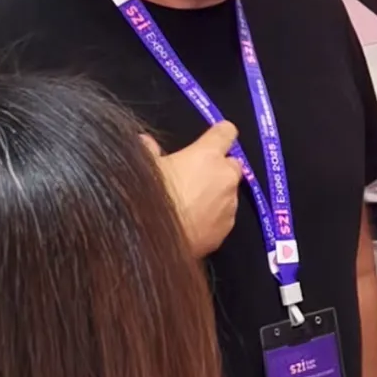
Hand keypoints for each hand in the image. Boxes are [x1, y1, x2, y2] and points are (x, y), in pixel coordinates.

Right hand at [146, 123, 242, 256]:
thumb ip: (149, 151)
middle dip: (219, 168)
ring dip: (216, 194)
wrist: (155, 244)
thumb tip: (146, 142)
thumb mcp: (144, 168)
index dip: (219, 134)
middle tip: (196, 176)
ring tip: (190, 204)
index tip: (212, 138)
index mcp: (208, 155)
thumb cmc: (150, 199)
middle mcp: (225, 178)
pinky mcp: (226, 231)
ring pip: (229, 193)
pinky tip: (192, 223)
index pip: (226, 132)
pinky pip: (223, 217)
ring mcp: (229, 205)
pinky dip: (213, 217)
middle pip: (233, 164)